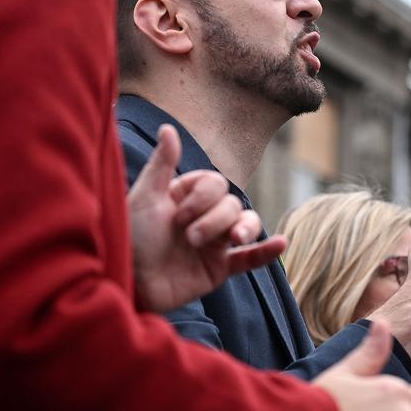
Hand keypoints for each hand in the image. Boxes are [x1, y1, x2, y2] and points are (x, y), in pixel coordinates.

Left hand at [128, 125, 285, 311]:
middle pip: (231, 204)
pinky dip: (267, 252)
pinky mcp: (218, 269)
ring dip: (243, 228)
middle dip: (214, 219)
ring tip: (233, 239)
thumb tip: (167, 127)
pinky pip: (249, 259)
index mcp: (185, 197)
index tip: (176, 215)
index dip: (203, 197)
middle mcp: (202, 218)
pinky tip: (282, 243)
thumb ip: (162, 164)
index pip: (215, 184)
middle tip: (189, 238)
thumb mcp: (145, 197)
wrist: (128, 282)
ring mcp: (212, 244)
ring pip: (246, 225)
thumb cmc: (129, 237)